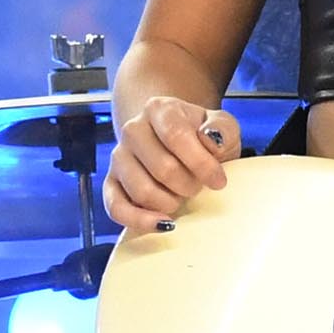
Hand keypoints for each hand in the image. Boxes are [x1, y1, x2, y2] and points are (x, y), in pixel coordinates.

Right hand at [104, 96, 243, 230]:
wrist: (176, 139)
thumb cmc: (202, 135)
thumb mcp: (222, 125)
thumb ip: (223, 129)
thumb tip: (211, 139)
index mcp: (160, 109)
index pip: (177, 136)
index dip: (201, 163)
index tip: (219, 181)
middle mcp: (133, 130)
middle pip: (162, 168)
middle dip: (188, 185)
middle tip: (200, 187)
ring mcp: (118, 157)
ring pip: (141, 191)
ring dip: (170, 202)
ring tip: (183, 196)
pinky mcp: (110, 183)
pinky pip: (116, 208)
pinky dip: (140, 221)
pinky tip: (163, 223)